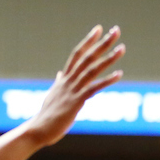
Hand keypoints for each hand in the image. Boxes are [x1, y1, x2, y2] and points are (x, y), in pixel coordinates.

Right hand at [24, 26, 124, 146]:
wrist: (38, 130)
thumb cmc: (46, 116)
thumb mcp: (53, 95)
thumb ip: (58, 83)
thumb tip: (60, 74)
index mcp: (64, 79)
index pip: (77, 54)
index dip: (88, 41)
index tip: (99, 29)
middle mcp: (68, 81)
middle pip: (87, 57)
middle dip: (102, 43)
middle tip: (116, 31)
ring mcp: (72, 91)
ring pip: (92, 69)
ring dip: (108, 58)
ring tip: (122, 48)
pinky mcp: (75, 102)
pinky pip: (93, 88)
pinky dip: (107, 80)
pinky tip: (119, 74)